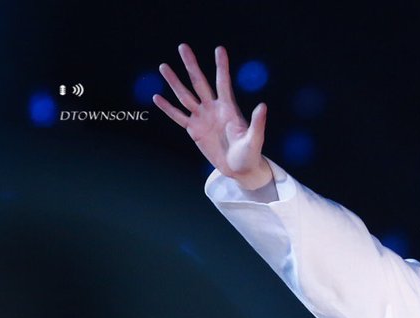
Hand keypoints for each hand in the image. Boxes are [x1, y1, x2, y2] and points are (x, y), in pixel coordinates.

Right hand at [153, 43, 270, 188]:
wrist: (240, 170)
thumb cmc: (251, 154)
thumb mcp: (255, 139)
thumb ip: (257, 123)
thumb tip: (263, 106)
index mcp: (229, 108)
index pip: (223, 82)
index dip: (221, 66)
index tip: (219, 49)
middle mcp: (214, 108)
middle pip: (199, 82)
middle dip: (191, 65)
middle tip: (183, 47)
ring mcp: (202, 118)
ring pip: (185, 96)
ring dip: (174, 82)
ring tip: (164, 67)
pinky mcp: (194, 130)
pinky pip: (178, 116)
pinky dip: (168, 108)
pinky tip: (157, 97)